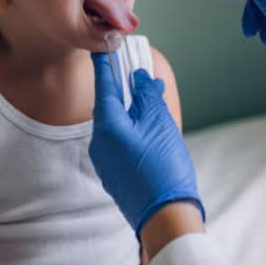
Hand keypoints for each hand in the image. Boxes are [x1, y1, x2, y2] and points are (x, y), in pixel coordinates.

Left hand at [89, 53, 204, 236]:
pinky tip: (149, 132)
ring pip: (116, 126)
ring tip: (152, 105)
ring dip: (131, 112)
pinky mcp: (113, 174)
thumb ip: (147, 97)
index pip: (103, 86)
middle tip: (138, 75)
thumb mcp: (160, 124)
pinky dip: (132, 131)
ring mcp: (104, 161)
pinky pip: (119, 144)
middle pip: (109, 107)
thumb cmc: (164, 167)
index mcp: (108, 126)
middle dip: (124, 91)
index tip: (102, 47)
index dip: (105, 65)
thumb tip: (140, 79)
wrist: (165, 217)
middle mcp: (99, 142)